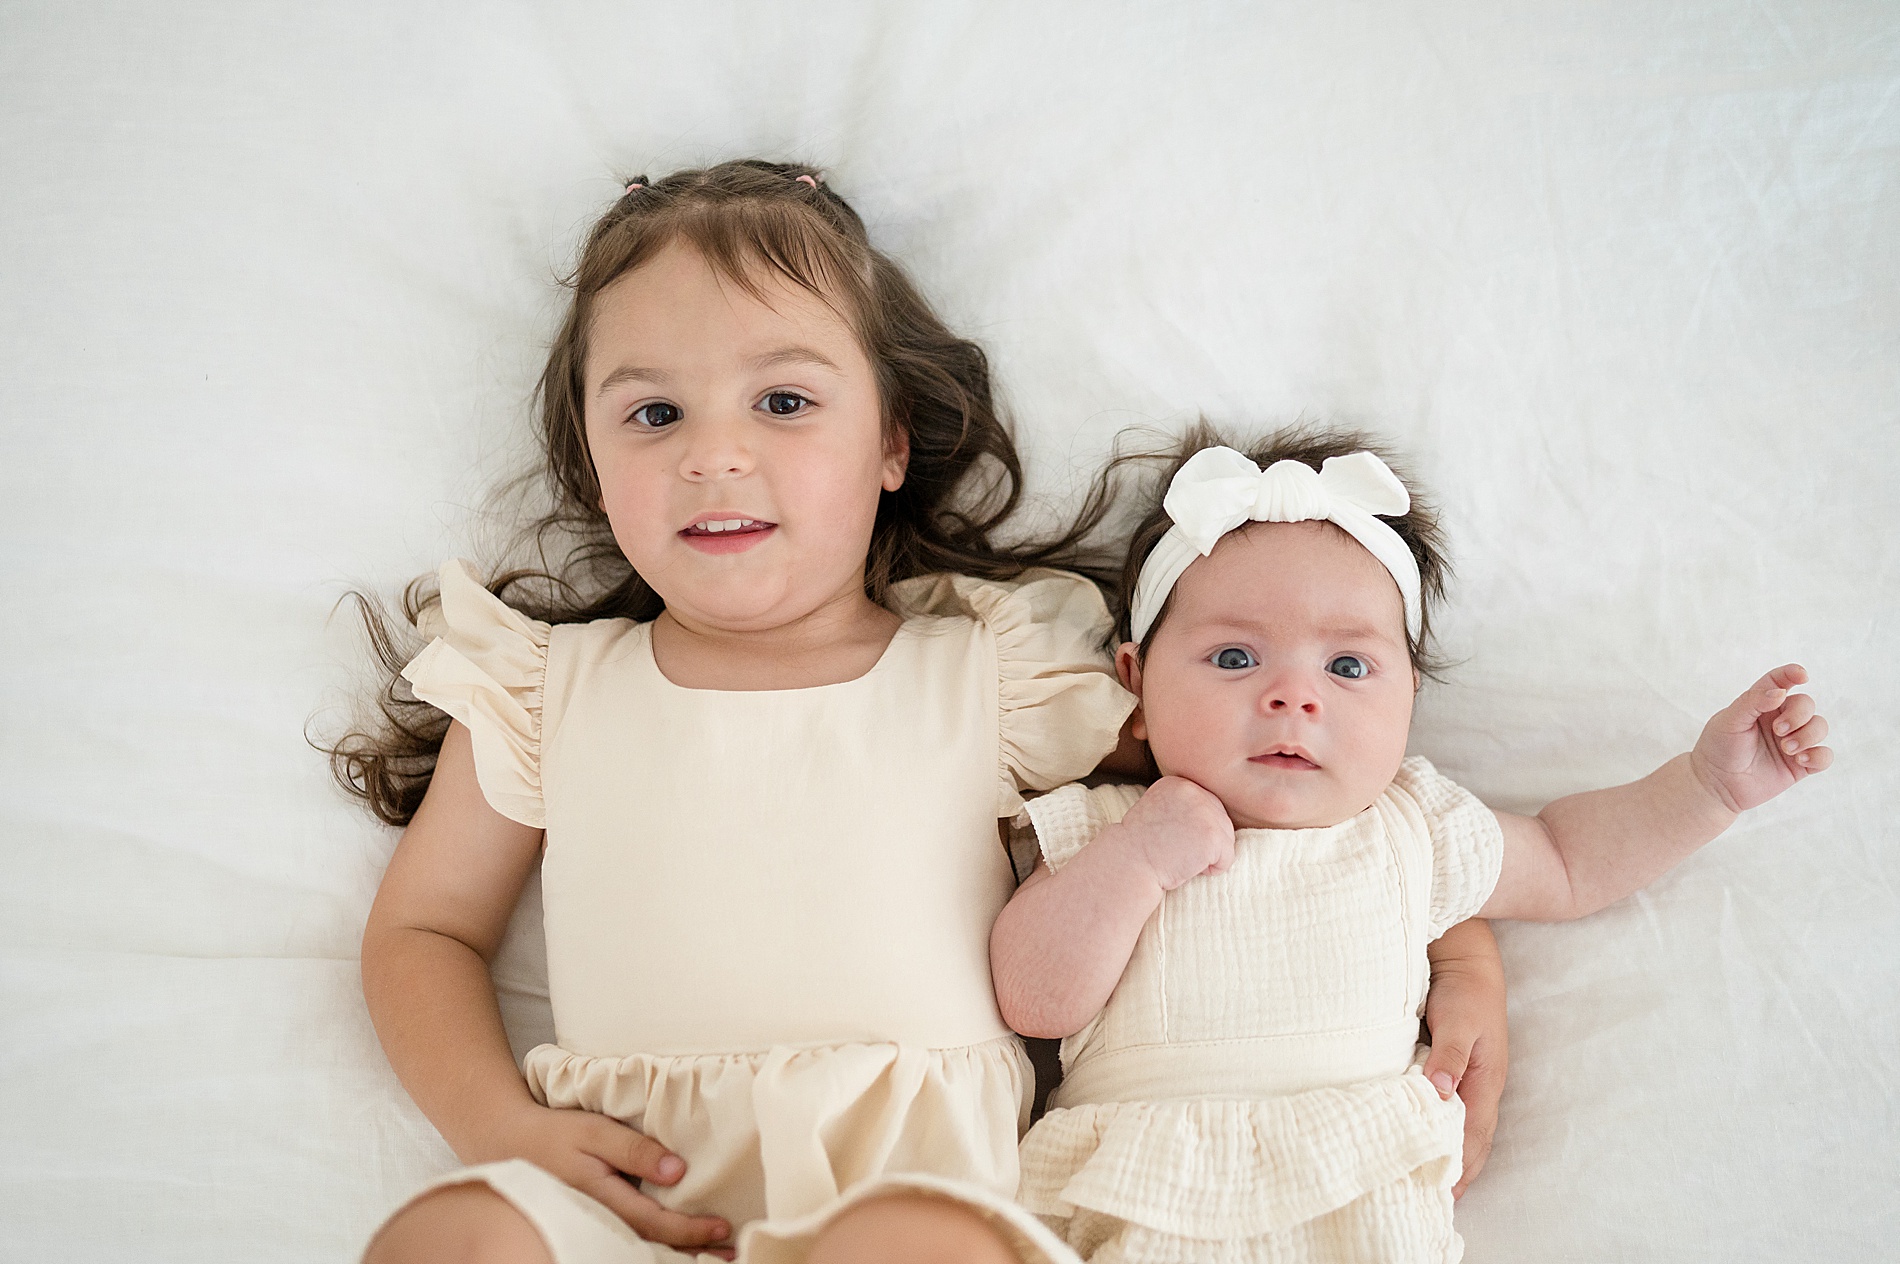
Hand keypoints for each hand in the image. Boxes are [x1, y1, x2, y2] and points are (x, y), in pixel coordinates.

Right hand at [482, 1102, 732, 1253]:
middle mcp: (597, 1219)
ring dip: (677, 1251)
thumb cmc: (555, 1133)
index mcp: (602, 1199)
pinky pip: (626, 1239)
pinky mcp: (589, 1220)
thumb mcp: (595, 1131)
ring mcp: (591, 1224)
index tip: (722, 1228)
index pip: (655, 1222)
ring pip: (639, 1247)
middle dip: (692, 1250)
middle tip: (732, 1254)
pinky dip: (654, 1245)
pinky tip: (675, 1246)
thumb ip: (635, 1150)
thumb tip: (678, 1172)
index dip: (690, 1229)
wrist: (506, 1142)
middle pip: (651, 1244)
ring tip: (713, 1255)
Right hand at [1108, 775, 1235, 891]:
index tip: (1169, 837)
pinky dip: (1212, 869)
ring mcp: (1205, 812)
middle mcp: (1193, 791)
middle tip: (1175, 850)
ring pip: (1226, 839)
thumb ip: (1183, 805)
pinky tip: (1188, 866)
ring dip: (1208, 856)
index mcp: (1178, 783)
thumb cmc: (1140, 846)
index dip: (1192, 829)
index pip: (1207, 806)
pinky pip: (1227, 858)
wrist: (1127, 865)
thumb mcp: (1157, 810)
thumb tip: (1213, 814)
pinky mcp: (1213, 836)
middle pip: (1220, 820)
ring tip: (1180, 856)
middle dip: (1203, 841)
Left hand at [1421, 923, 1508, 1200]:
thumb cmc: (1464, 989)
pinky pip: (1447, 1108)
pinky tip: (1419, 1138)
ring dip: (1448, 1153)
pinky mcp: (1451, 1068)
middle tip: (1434, 1201)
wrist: (1465, 959)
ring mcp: (1467, 1078)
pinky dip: (1437, 1129)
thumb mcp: (1459, 1020)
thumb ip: (1449, 1056)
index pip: (1475, 1135)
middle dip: (1459, 1171)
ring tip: (1425, 1181)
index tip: (1445, 1195)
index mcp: (1486, 1081)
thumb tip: (1440, 1094)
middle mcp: (1479, 1086)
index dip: (1462, 1166)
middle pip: (1472, 1139)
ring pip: (1460, 1126)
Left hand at [1690, 664, 1831, 813]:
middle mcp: (1780, 719)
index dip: (1792, 674)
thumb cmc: (1718, 748)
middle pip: (1806, 704)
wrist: (1716, 785)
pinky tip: (1801, 760)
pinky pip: (1825, 755)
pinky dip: (1819, 755)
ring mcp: (1792, 741)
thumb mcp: (1729, 721)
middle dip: (1798, 715)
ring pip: (1820, 727)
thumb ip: (1752, 702)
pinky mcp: (1800, 765)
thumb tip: (1780, 692)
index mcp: (1761, 704)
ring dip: (1808, 736)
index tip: (1802, 675)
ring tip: (1787, 749)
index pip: (1780, 681)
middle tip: (1779, 731)